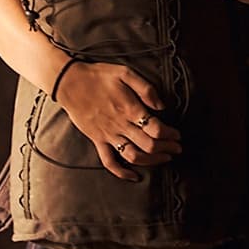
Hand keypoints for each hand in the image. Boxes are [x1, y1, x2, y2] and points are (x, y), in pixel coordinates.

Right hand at [52, 61, 182, 181]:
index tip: (177, 135)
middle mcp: (121, 125)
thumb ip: (146, 89)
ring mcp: (108, 135)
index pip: (156, 129)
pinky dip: (121, 172)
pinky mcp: (97, 140)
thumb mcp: (125, 72)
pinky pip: (109, 161)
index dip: (171, 134)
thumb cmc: (99, 75)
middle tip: (177, 148)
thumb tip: (161, 106)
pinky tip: (134, 176)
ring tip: (165, 158)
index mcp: (130, 109)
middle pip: (149, 145)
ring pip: (133, 156)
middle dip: (167, 148)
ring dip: (152, 161)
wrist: (70, 82)